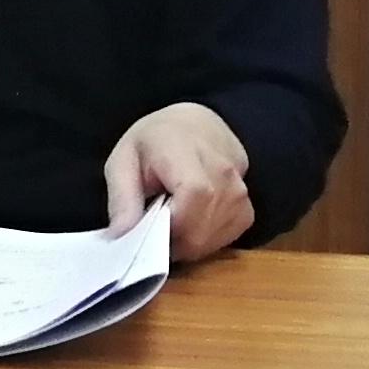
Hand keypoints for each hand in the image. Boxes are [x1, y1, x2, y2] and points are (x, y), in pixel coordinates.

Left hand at [103, 102, 254, 256]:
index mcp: (185, 150)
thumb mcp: (123, 161)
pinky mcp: (247, 205)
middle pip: (205, 223)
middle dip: (175, 240)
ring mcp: (240, 188)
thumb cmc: (154, 143)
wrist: (194, 125)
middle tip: (154, 233)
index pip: (195, 194)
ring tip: (170, 225)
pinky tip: (191, 227)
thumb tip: (120, 235)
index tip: (150, 230)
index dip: (173, 222)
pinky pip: (229, 235)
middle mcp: (222, 169)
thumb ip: (122, 198)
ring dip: (190, 243)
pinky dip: (208, 240)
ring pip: (217, 234)